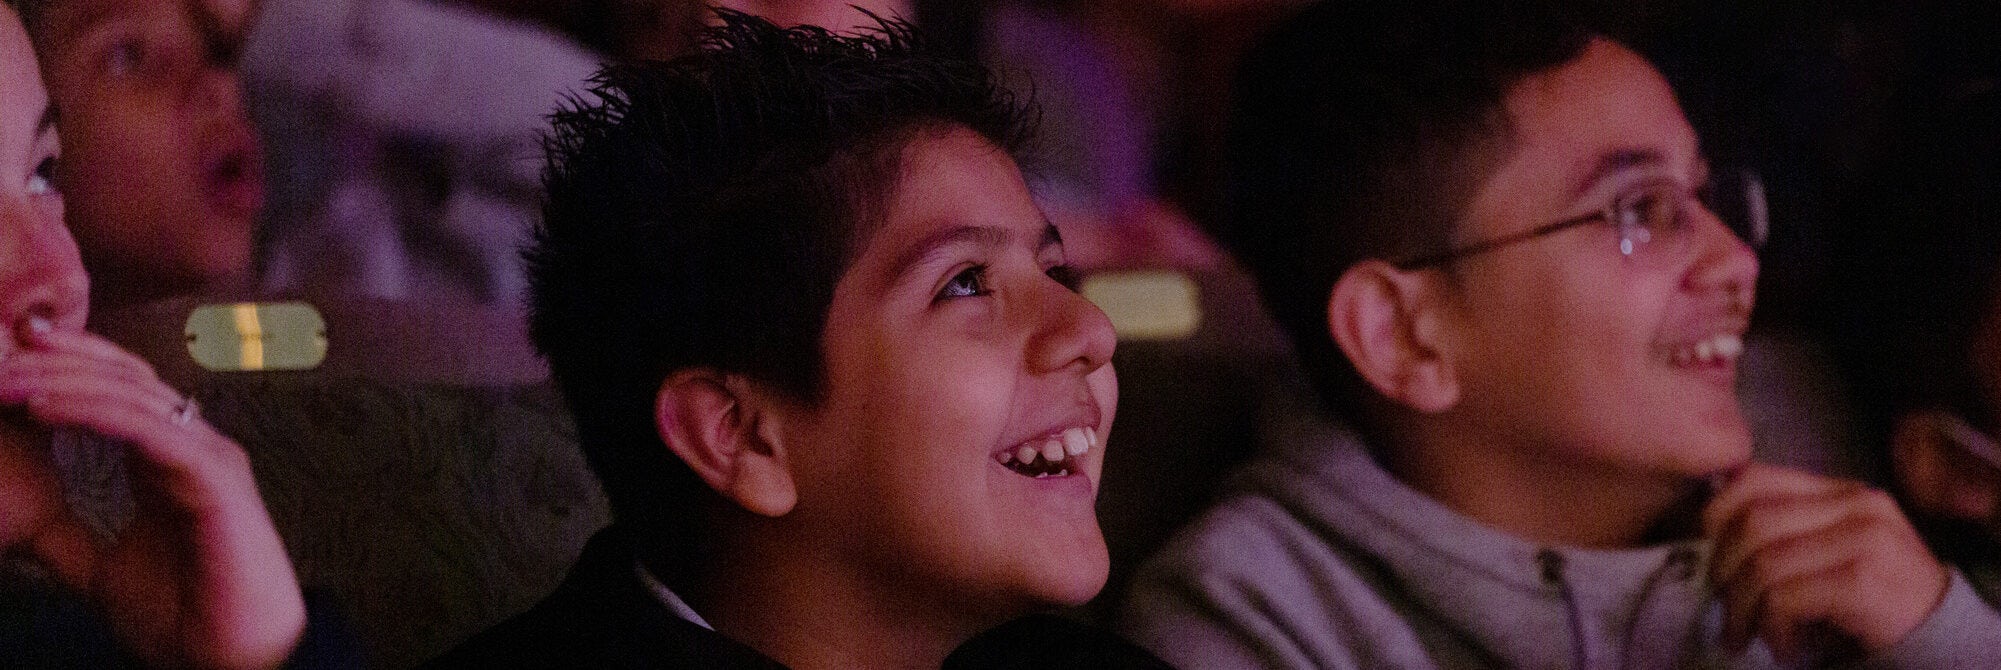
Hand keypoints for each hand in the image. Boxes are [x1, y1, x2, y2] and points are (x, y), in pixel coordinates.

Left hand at [0, 322, 303, 669]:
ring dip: (65, 383)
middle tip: (1, 349)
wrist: (230, 662)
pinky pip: (154, 432)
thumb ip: (63, 536)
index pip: (121, 388)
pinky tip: (48, 411)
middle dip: (61, 359)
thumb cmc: (184, 617)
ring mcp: (209, 459)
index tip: (11, 350)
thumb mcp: (99, 567)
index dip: (70, 362)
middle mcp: (195, 448)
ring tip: (8, 383)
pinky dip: (99, 414)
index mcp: (171, 461)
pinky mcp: (215, 480)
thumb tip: (13, 520)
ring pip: (135, 397)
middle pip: (126, 378)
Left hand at [1703, 463, 1948, 661]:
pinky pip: (1784, 597)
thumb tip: (1704, 532)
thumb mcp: (1828, 549)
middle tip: (1721, 609)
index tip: (1706, 555)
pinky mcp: (1861, 579)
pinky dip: (1772, 628)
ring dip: (1741, 608)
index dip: (1715, 515)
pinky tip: (1783, 646)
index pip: (1755, 478)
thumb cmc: (1871, 598)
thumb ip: (1785, 530)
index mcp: (1840, 491)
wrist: (1939, 633)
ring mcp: (1862, 538)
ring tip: (1744, 634)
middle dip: (1721, 571)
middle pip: (1751, 522)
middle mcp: (1855, 504)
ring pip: (1762, 562)